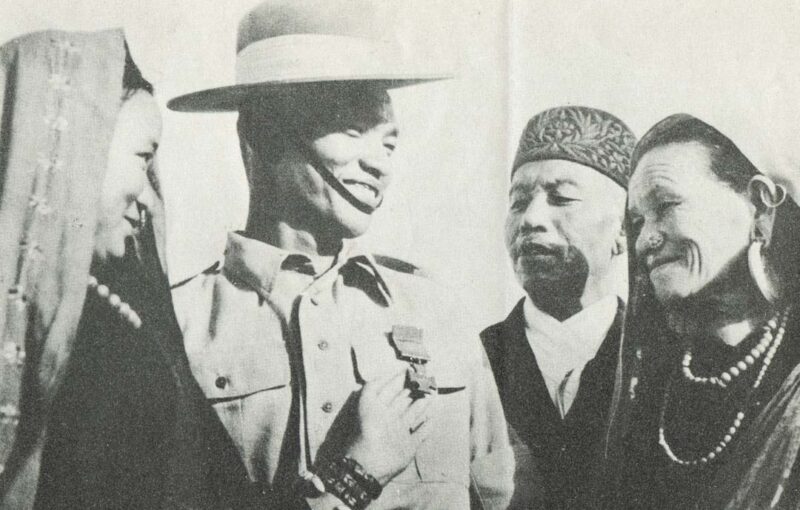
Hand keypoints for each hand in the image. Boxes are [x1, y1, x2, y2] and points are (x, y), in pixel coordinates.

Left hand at [345, 370, 431, 484]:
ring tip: (431, 395)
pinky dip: (427, 426)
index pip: (390, 390)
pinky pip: (420, 434)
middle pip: (402, 401)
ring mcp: (400, 433)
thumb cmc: (367, 429)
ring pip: (412, 415)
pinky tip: (433, 417)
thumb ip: (374, 386)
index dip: (400, 380)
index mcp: (379, 409)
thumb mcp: (366, 402)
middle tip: (425, 380)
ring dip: (422, 406)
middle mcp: (389, 419)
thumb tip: (388, 374)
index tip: (412, 371)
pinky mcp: (409, 446)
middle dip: (413, 391)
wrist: (369, 463)